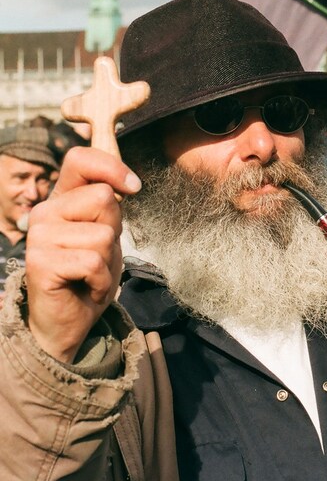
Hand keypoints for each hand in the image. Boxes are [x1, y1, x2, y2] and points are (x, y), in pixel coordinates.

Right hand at [24, 146, 140, 362]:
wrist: (69, 321)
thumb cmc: (90, 274)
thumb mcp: (106, 232)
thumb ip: (108, 205)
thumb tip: (127, 182)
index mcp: (61, 198)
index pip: (80, 159)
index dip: (112, 167)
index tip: (133, 187)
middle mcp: (45, 211)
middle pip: (103, 198)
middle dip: (114, 229)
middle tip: (98, 254)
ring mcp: (39, 236)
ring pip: (103, 235)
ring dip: (108, 262)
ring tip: (91, 274)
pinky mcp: (40, 262)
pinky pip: (93, 262)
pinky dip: (101, 281)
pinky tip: (86, 288)